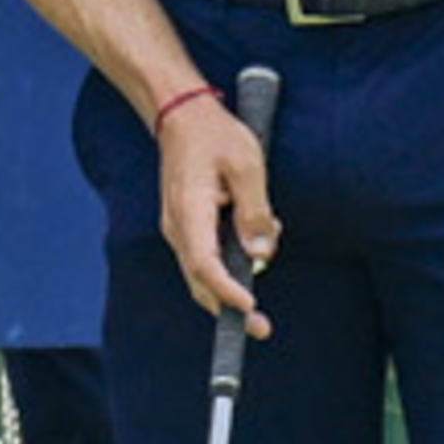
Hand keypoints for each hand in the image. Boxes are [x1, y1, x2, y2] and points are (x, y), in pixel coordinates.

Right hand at [154, 85, 275, 336]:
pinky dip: (230, 263)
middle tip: (261, 328)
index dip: (227, 291)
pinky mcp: (187, 227)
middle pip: (200, 281)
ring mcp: (179, 229)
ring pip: (203, 273)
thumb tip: (262, 254)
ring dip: (232, 284)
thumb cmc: (216, 136)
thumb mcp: (247, 164)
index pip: (204, 265)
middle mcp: (178, 228)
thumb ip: (255, 210)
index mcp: (190, 212)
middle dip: (228, 308)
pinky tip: (254, 243)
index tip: (250, 306)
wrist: (182, 115)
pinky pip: (206, 256)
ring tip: (265, 262)